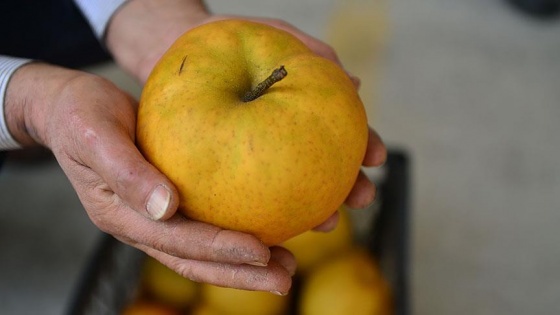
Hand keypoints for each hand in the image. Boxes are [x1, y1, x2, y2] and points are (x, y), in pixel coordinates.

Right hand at [5, 63, 294, 293]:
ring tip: (285, 267)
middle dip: (240, 274)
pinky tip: (266, 230)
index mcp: (122, 214)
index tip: (260, 253)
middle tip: (284, 279)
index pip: (178, 241)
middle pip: (195, 261)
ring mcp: (154, 217)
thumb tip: (165, 208)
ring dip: (242, 265)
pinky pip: (204, 225)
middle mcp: (141, 224)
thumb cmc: (79, 115)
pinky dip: (234, 235)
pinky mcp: (168, 201)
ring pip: (202, 252)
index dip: (219, 250)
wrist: (69, 108)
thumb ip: (126, 172)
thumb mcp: (95, 135)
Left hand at [106, 1, 386, 231]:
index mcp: (302, 108)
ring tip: (326, 223)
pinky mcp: (228, 167)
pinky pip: (248, 193)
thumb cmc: (227, 39)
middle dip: (349, 187)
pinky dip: (266, 209)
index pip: (343, 129)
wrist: (173, 49)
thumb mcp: (272, 35)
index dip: (364, 145)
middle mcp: (285, 135)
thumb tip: (354, 84)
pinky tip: (274, 227)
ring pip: (292, 187)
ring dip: (317, 208)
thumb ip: (311, 53)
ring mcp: (258, 154)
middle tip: (363, 198)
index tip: (377, 158)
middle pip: (326, 166)